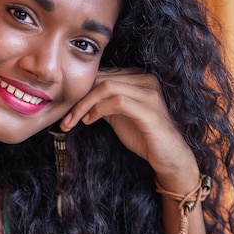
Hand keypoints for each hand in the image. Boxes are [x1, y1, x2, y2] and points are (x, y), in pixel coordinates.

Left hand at [60, 68, 198, 191]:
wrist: (169, 158)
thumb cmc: (144, 137)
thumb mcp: (118, 117)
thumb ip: (103, 104)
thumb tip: (80, 100)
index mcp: (138, 78)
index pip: (102, 75)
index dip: (80, 91)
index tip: (65, 110)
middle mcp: (145, 80)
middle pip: (101, 79)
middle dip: (78, 98)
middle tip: (64, 118)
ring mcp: (149, 94)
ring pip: (106, 87)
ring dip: (83, 105)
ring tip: (72, 121)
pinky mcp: (149, 111)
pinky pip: (117, 102)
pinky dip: (98, 110)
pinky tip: (88, 121)